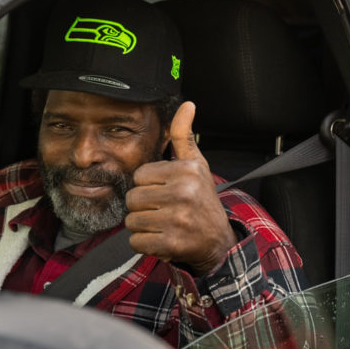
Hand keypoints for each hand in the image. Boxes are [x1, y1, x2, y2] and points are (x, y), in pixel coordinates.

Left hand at [125, 101, 236, 274]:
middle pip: (132, 198)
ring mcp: (178, 219)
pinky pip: (137, 241)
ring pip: (132, 221)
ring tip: (163, 223)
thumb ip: (184, 135)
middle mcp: (183, 193)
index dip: (148, 185)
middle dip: (143, 207)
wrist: (218, 240)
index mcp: (186, 170)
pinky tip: (162, 238)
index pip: (139, 175)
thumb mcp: (196, 164)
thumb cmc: (201, 198)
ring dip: (143, 226)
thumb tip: (187, 104)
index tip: (165, 191)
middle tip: (163, 210)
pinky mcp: (172, 244)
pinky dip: (145, 243)